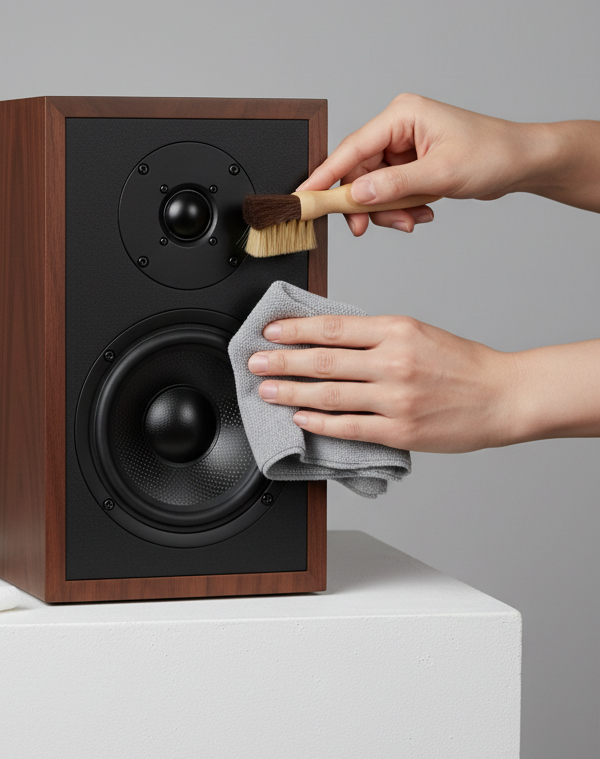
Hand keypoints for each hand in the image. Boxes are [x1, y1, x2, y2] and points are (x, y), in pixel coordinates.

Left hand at [248, 315, 599, 452]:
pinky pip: (348, 426)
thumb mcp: (415, 332)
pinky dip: (319, 421)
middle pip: (323, 361)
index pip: (332, 328)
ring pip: (330, 394)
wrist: (503, 396)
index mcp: (395, 330)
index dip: (295, 330)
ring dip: (291, 392)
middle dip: (281, 361)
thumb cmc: (459, 363)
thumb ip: (372, 335)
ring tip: (266, 389)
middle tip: (254, 361)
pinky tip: (299, 416)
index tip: (270, 331)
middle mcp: (393, 362)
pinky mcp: (400, 430)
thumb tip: (322, 337)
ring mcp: (396, 398)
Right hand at [299, 94, 599, 235]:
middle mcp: (398, 128)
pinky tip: (422, 213)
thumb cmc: (493, 154)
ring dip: (388, 211)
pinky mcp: (410, 165)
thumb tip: (356, 194)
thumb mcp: (440, 174)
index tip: (305, 197)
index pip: (351, 149)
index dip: (325, 176)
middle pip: (358, 173)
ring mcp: (403, 147)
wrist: (524, 163)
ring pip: (372, 187)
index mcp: (401, 116)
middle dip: (366, 204)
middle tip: (367, 228)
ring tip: (413, 220)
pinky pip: (389, 192)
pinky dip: (401, 209)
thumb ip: (393, 185)